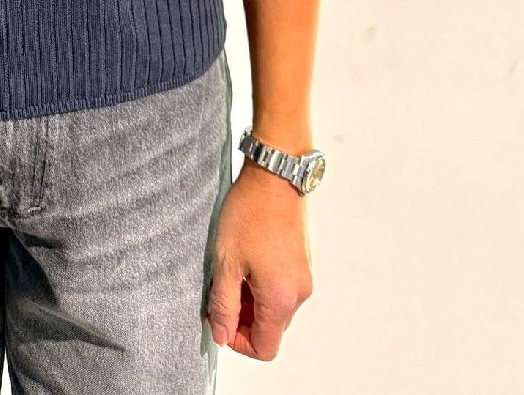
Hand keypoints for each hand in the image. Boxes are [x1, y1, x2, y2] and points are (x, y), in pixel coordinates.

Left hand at [203, 161, 313, 358]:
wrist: (274, 176)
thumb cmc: (250, 214)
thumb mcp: (226, 262)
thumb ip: (223, 305)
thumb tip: (221, 335)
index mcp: (281, 299)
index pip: (265, 348)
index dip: (238, 341)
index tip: (220, 317)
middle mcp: (299, 293)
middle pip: (271, 328)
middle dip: (243, 318)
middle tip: (220, 289)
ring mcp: (303, 275)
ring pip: (276, 307)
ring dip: (252, 300)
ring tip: (231, 269)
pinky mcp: (302, 260)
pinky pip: (283, 287)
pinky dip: (263, 284)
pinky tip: (245, 258)